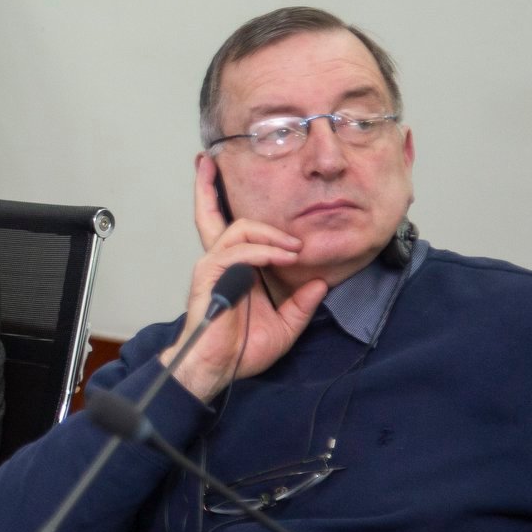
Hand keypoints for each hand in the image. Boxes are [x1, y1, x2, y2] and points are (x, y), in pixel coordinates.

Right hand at [165, 155, 327, 401]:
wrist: (219, 368)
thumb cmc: (242, 349)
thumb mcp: (286, 325)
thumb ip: (302, 304)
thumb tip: (321, 283)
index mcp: (235, 269)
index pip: (231, 228)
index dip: (225, 203)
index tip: (230, 181)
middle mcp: (220, 262)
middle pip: (211, 214)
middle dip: (210, 187)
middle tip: (212, 163)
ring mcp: (213, 266)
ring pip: (239, 229)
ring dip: (270, 234)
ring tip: (294, 248)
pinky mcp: (210, 276)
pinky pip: (239, 251)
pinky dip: (263, 251)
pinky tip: (283, 257)